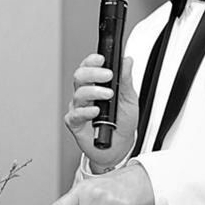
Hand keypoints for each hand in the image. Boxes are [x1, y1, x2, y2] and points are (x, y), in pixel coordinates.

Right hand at [64, 52, 137, 173]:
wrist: (120, 146)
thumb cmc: (122, 122)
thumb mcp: (129, 99)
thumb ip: (126, 80)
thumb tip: (126, 61)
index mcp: (96, 84)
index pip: (89, 66)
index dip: (92, 60)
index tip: (102, 58)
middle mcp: (85, 94)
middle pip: (80, 76)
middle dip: (93, 73)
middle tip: (108, 75)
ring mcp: (79, 108)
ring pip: (78, 94)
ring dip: (94, 92)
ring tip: (109, 95)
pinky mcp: (75, 123)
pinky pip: (76, 115)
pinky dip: (86, 112)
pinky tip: (96, 111)